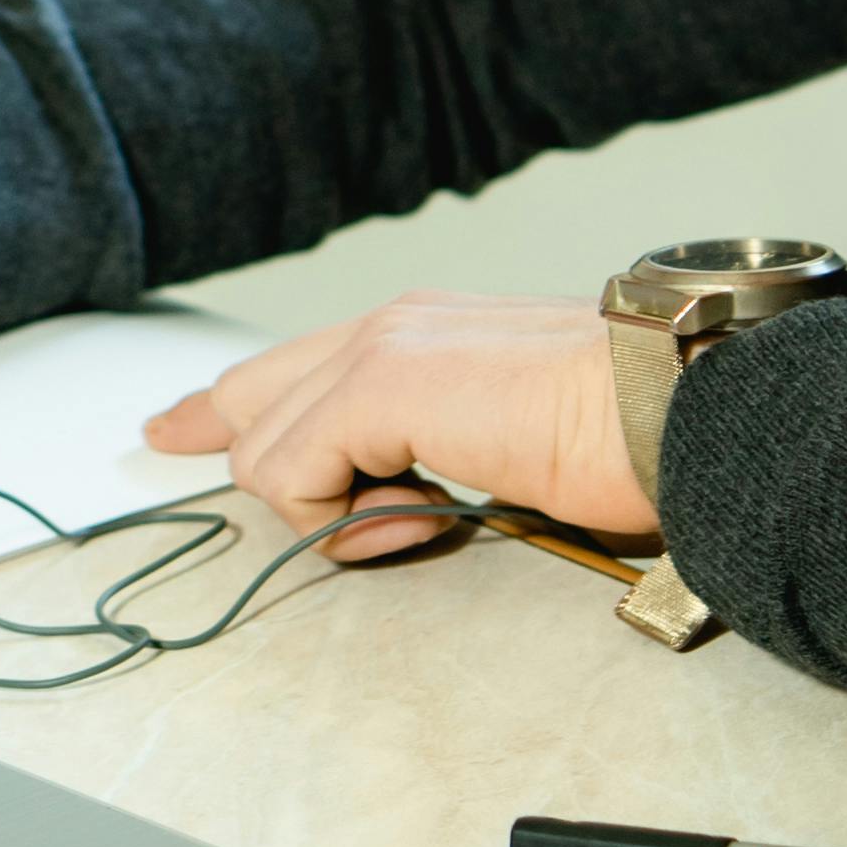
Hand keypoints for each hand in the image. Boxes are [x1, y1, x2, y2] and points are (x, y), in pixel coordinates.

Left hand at [143, 291, 653, 557]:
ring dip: (334, 511)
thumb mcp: (510, 437)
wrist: (679, 407)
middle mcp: (398, 324)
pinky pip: (296, 472)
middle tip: (167, 441)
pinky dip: (340, 518)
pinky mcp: (382, 386)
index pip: (305, 363)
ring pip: (271, 449)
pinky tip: (419, 521)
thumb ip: (441, 453)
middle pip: (258, 391)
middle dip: (225, 436)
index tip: (183, 423)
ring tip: (429, 520)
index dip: (236, 401)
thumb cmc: (628, 429)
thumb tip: (394, 504)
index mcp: (432, 332)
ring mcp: (385, 349)